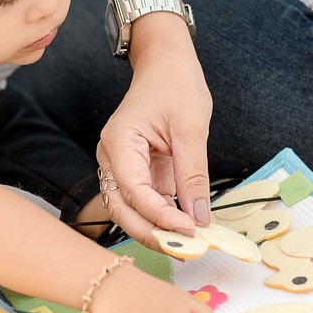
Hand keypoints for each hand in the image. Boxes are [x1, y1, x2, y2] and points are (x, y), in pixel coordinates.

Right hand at [97, 18, 212, 248]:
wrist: (166, 63)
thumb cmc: (176, 85)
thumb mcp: (191, 129)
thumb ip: (193, 175)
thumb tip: (200, 217)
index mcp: (118, 142)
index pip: (134, 191)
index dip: (160, 216)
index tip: (190, 230)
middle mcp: (111, 157)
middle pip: (122, 208)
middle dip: (152, 232)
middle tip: (186, 250)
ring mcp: (121, 165)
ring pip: (129, 210)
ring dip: (155, 229)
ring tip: (187, 245)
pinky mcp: (136, 170)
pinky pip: (144, 201)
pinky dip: (161, 217)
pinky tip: (184, 228)